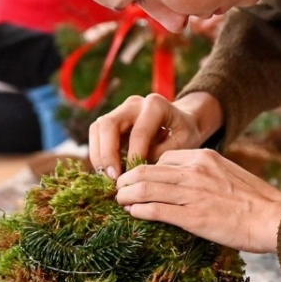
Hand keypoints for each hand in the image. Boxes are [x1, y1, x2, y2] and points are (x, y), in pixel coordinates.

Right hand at [88, 93, 204, 178]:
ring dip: (98, 154)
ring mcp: (119, 110)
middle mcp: (133, 104)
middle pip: (108, 124)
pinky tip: (105, 170)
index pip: (139, 132)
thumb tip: (137, 171)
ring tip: (106, 176)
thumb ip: (161, 155)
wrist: (181, 120)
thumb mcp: (183, 144)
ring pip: (97, 128)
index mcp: (155, 105)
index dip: (134, 156)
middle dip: (107, 153)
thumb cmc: (184, 133)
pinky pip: (96, 135)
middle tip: (112, 177)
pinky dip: (97, 153)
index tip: (132, 177)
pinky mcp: (110, 121)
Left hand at [115, 148, 280, 252]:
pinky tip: (133, 214)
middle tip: (118, 190)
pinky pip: (155, 210)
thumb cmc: (256, 201)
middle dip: (126, 180)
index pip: (162, 158)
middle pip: (145, 171)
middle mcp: (194, 171)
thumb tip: (181, 184)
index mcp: (203, 157)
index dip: (144, 169)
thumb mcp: (228, 174)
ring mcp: (192, 194)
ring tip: (119, 201)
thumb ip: (203, 174)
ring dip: (126, 196)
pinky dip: (138, 211)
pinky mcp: (192, 216)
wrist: (277, 219)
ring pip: (144, 189)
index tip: (135, 179)